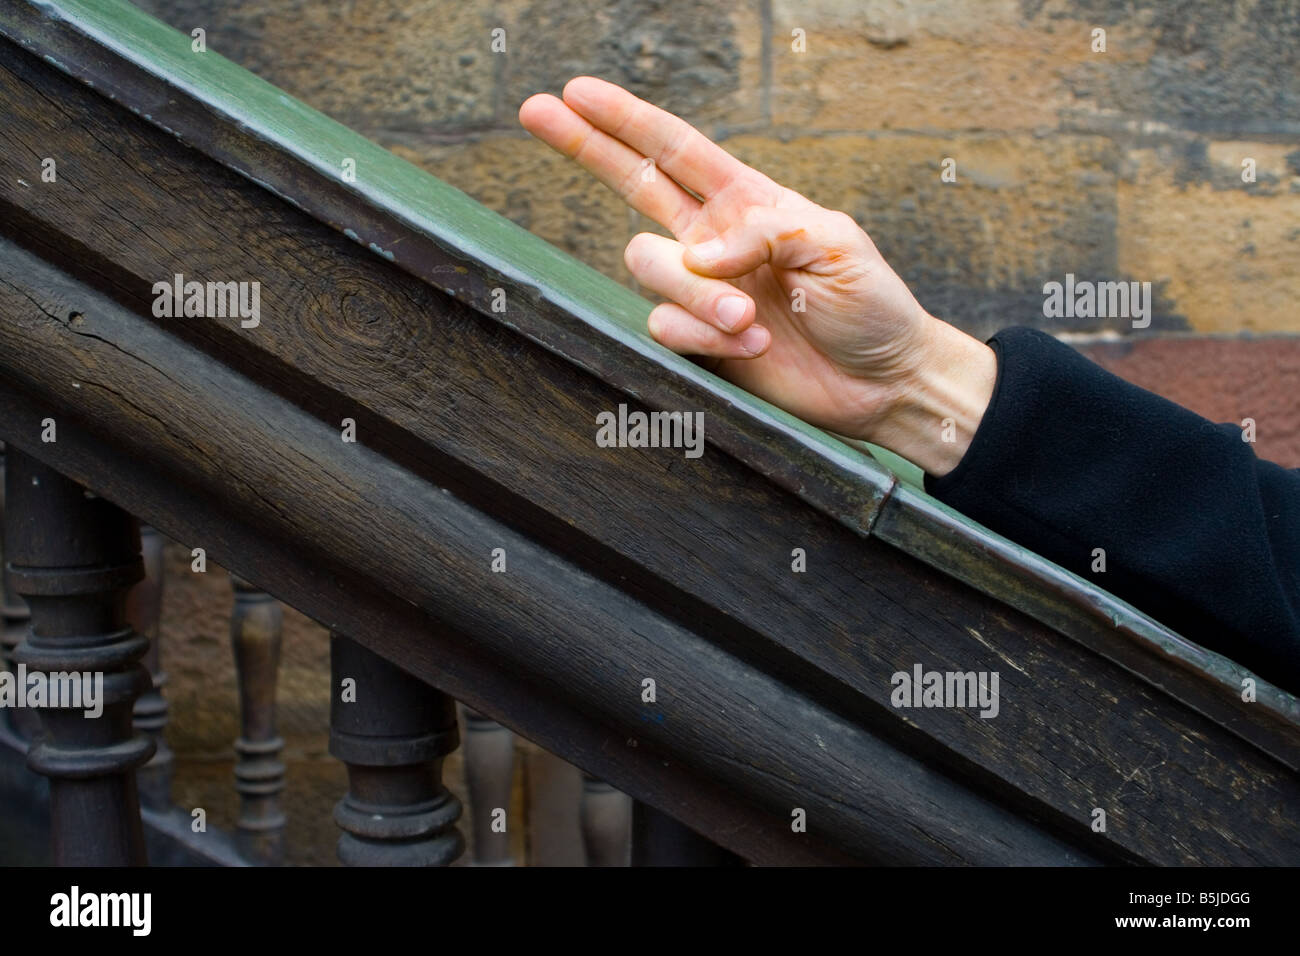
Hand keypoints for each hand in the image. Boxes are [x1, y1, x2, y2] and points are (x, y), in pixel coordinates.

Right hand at [518, 77, 995, 476]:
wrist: (883, 381)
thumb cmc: (871, 305)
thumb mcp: (834, 243)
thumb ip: (764, 229)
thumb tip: (699, 251)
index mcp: (748, 202)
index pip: (675, 150)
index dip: (626, 120)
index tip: (577, 92)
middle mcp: (714, 242)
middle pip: (631, 185)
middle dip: (583, 145)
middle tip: (535, 111)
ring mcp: (702, 292)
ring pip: (650, 269)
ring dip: (697, 294)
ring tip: (751, 320)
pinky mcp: (699, 342)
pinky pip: (667, 327)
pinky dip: (705, 338)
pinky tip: (752, 346)